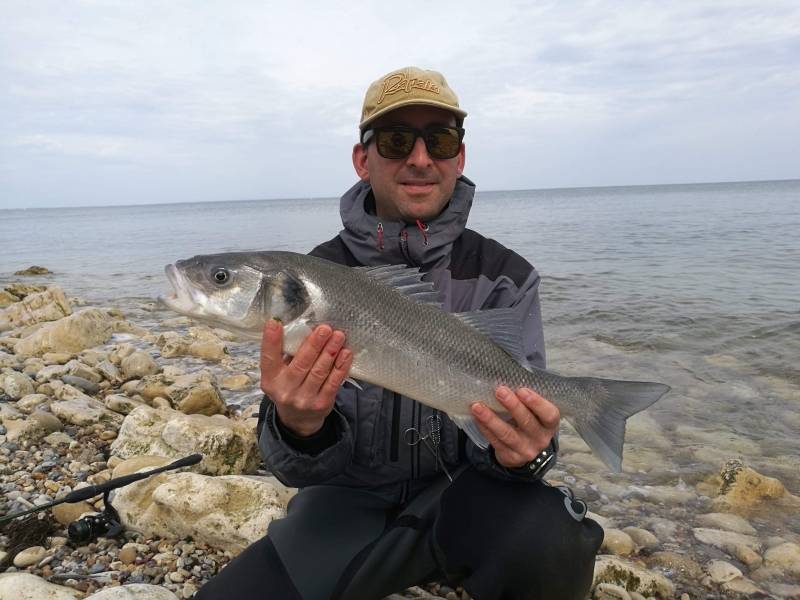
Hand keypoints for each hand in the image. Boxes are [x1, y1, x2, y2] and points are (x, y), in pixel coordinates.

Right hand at [260, 320, 352, 436]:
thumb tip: (303, 327)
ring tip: (338, 336)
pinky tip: (345, 353)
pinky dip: (340, 366)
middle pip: (300, 364)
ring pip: (319, 372)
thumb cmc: (289, 386)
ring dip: (330, 352)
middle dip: (314, 345)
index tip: (275, 323)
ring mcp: (304, 399)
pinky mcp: (321, 404)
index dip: (271, 340)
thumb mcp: (279, 374)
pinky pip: (333, 382)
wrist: (298, 419)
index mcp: (271, 379)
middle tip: (325, 328)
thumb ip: (286, 355)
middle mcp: (285, 390)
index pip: (268, 358)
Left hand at [470, 386, 559, 468]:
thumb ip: (526, 400)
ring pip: (507, 434)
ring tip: (477, 406)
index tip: (522, 390)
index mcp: (549, 424)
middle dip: (513, 406)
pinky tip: (476, 417)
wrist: (524, 450)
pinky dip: (484, 428)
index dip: (537, 403)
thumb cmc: (529, 422)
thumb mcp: (535, 413)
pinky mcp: (510, 457)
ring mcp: (525, 450)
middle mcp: (540, 439)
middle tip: (499, 391)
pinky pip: (495, 441)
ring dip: (491, 419)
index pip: (549, 414)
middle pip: (527, 422)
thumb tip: (505, 379)